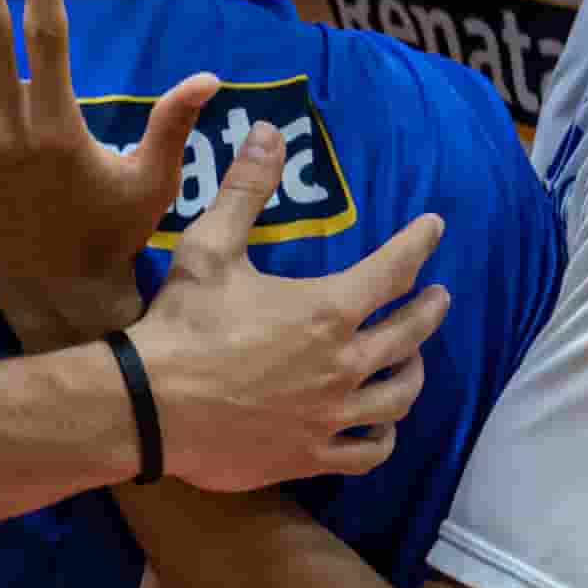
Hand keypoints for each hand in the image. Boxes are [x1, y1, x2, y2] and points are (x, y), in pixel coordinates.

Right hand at [127, 116, 444, 490]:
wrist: (149, 408)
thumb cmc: (182, 324)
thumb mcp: (211, 247)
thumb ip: (245, 190)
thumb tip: (268, 131)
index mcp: (326, 310)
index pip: (393, 270)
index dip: (418, 244)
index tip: (434, 229)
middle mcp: (342, 364)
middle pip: (410, 335)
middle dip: (429, 310)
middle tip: (437, 297)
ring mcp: (331, 416)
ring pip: (398, 397)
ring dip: (412, 372)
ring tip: (412, 359)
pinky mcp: (312, 455)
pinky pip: (369, 452)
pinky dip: (384, 437)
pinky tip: (383, 427)